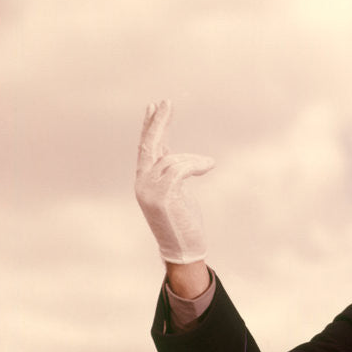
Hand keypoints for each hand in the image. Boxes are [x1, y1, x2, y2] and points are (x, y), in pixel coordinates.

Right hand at [134, 100, 214, 263]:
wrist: (183, 250)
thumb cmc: (183, 223)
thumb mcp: (176, 192)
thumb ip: (171, 171)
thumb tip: (171, 150)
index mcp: (144, 180)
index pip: (147, 148)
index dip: (150, 127)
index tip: (154, 107)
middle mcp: (142, 183)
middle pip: (149, 146)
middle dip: (158, 122)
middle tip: (166, 102)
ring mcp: (150, 190)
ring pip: (172, 159)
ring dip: (193, 160)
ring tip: (208, 164)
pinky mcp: (163, 196)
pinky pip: (180, 169)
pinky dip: (195, 164)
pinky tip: (208, 165)